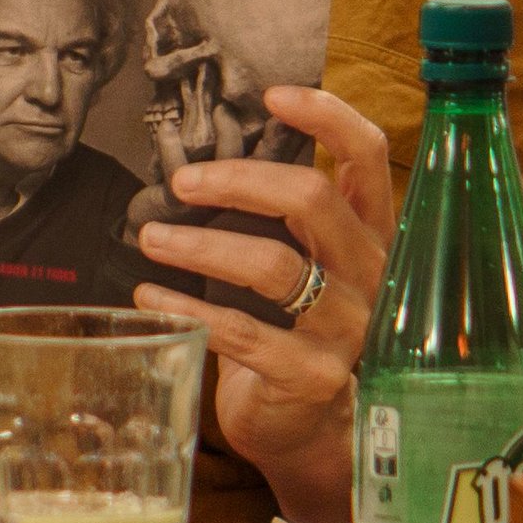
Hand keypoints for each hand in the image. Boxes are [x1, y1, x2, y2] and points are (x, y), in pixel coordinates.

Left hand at [128, 82, 390, 522]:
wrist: (309, 426)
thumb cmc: (296, 327)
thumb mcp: (304, 261)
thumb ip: (281, 216)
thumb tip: (207, 157)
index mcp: (372, 235)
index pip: (367, 157)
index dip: (326, 117)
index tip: (272, 96)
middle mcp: (372, 276)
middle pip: (311, 200)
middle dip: (237, 181)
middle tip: (181, 182)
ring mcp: (348, 329)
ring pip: (272, 265)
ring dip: (199, 244)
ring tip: (150, 238)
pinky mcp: (312, 375)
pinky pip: (243, 332)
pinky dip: (186, 308)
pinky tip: (149, 296)